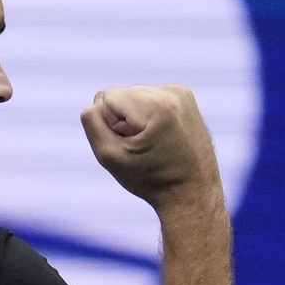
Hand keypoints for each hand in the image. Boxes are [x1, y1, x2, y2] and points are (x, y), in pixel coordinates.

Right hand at [80, 85, 221, 209]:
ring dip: (136, 119)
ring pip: (134, 95)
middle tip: (143, 147)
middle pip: (121, 94)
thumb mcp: (110, 156)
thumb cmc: (150, 180)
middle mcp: (172, 92)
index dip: (110, 125)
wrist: (192, 191)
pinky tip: (161, 136)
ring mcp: (181, 93)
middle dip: (123, 120)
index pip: (106, 97)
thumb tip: (97, 101)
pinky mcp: (185, 96)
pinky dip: (148, 116)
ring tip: (153, 143)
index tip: (130, 145)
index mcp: (156, 106)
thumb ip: (92, 123)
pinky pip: (149, 97)